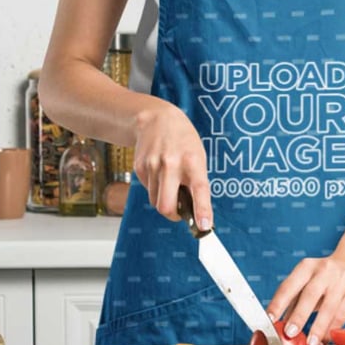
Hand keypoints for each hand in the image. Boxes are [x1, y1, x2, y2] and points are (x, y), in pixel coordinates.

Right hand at [132, 100, 211, 230]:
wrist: (156, 119)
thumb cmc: (183, 140)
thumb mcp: (197, 156)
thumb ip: (196, 181)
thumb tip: (194, 212)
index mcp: (192, 161)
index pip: (199, 189)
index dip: (202, 210)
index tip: (204, 226)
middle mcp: (171, 164)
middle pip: (166, 206)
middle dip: (173, 215)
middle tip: (179, 212)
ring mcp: (153, 166)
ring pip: (155, 201)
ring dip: (163, 199)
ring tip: (169, 181)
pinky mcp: (139, 168)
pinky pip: (148, 190)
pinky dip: (154, 187)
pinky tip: (158, 171)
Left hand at [266, 253, 344, 344]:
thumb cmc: (327, 278)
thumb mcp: (309, 282)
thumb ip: (294, 301)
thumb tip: (277, 326)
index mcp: (307, 266)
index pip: (289, 285)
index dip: (278, 302)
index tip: (269, 319)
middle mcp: (324, 270)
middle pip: (309, 294)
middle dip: (299, 315)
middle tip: (289, 334)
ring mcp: (341, 280)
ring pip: (328, 306)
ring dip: (318, 327)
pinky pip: (343, 314)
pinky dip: (332, 330)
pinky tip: (324, 341)